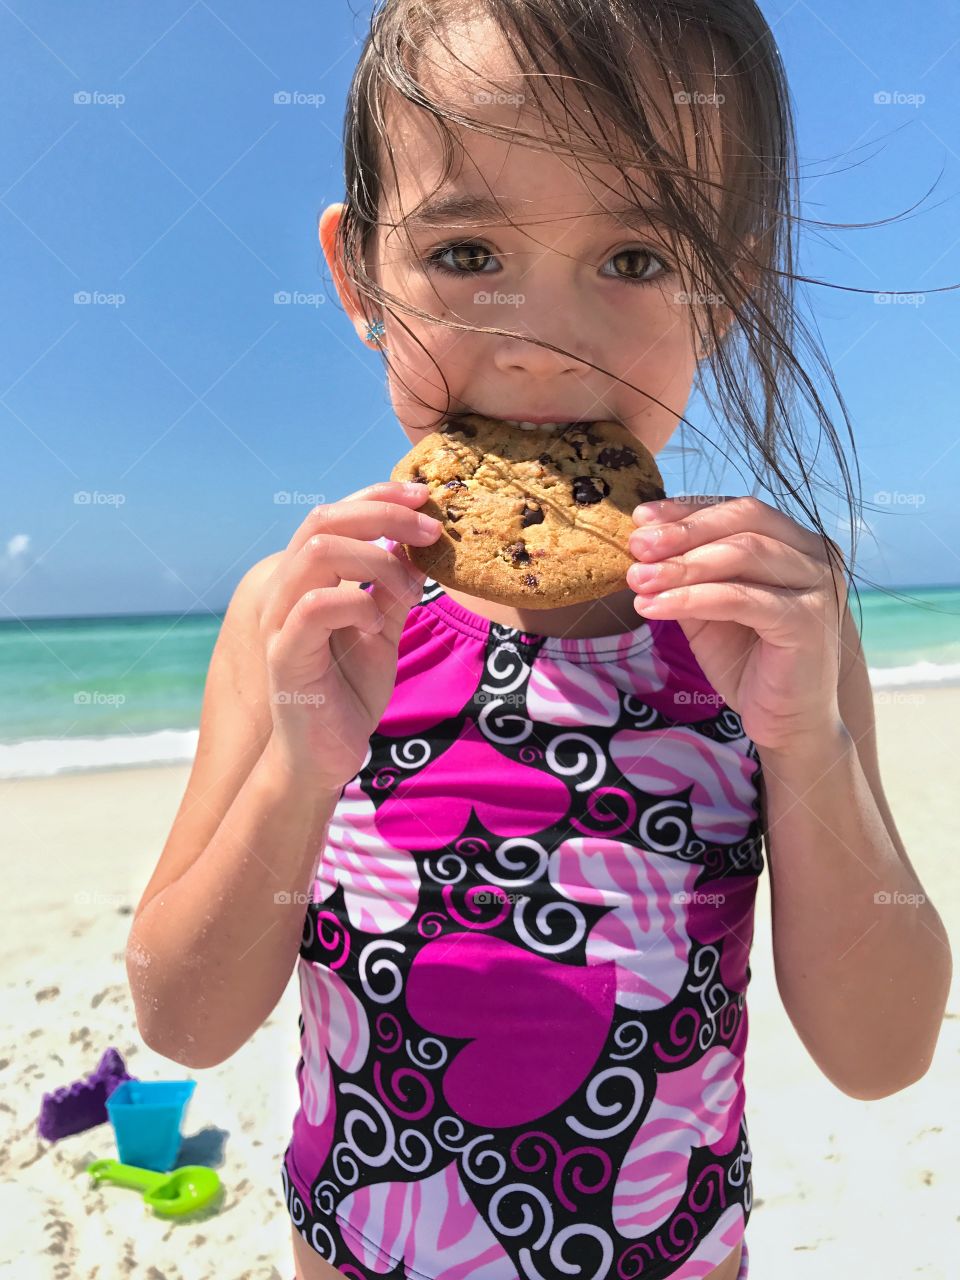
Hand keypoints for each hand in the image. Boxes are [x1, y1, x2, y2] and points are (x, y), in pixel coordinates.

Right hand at [258, 480, 441, 791]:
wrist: (323, 756)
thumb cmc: (348, 692)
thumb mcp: (382, 631)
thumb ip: (393, 589)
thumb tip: (416, 547)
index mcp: (309, 577)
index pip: (336, 513)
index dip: (379, 495)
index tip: (426, 497)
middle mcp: (287, 589)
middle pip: (323, 519)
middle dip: (384, 514)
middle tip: (432, 531)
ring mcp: (280, 620)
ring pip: (318, 552)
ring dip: (376, 560)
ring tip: (409, 588)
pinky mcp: (284, 655)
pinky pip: (314, 606)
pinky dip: (355, 604)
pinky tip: (377, 624)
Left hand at [626, 495, 848, 754]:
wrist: (787, 724)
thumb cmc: (749, 662)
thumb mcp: (709, 609)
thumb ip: (689, 574)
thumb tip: (642, 542)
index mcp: (794, 543)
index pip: (738, 510)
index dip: (687, 510)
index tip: (639, 517)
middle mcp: (814, 555)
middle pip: (743, 522)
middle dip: (682, 532)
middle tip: (636, 546)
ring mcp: (817, 586)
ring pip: (741, 555)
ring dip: (681, 565)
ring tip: (637, 579)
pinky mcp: (807, 621)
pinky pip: (740, 598)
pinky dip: (691, 599)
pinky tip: (653, 607)